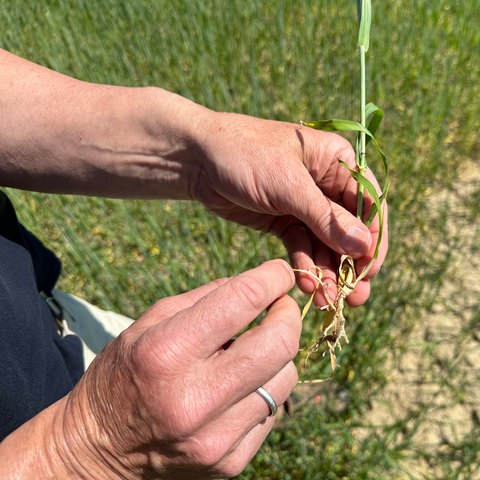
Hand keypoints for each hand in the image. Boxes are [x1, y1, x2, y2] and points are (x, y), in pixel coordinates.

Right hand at [52, 260, 299, 478]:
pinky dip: (264, 388)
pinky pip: (272, 411)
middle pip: (280, 343)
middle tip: (279, 305)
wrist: (102, 450)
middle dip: (288, 314)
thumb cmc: (125, 373)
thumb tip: (259, 283)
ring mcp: (216, 438)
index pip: (243, 300)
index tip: (280, 272)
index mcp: (167, 352)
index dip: (272, 277)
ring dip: (277, 354)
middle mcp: (194, 398)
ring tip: (250, 351)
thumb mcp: (149, 322)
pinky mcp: (230, 462)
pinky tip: (238, 386)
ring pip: (285, 377)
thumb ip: (205, 298)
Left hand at [193, 112, 387, 306]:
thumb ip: (326, 217)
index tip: (369, 270)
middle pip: (350, 228)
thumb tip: (364, 247)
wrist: (198, 160)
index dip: (373, 238)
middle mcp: (326, 184)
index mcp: (337, 161)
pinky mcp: (284, 221)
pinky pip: (302, 247)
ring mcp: (305, 205)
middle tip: (356, 298)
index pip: (369, 203)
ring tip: (329, 301)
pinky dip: (305, 266)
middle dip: (353, 264)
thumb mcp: (287, 184)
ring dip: (329, 272)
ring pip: (326, 244)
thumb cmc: (245, 156)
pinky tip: (306, 285)